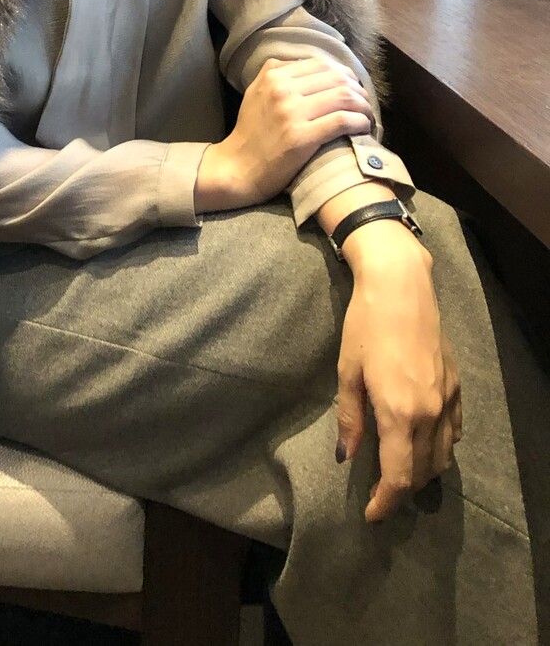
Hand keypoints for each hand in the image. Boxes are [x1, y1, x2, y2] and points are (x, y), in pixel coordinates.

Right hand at [194, 56, 373, 211]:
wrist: (238, 168)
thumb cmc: (250, 133)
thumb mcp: (255, 92)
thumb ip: (275, 73)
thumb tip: (305, 63)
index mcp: (273, 76)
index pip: (322, 64)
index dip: (344, 75)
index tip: (352, 88)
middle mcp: (282, 90)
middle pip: (337, 78)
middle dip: (358, 90)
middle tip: (364, 104)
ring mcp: (291, 113)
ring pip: (344, 97)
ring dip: (364, 106)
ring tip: (367, 117)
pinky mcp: (301, 137)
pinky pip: (343, 121)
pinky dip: (360, 122)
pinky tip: (363, 128)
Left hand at [336, 224, 462, 521]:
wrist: (401, 287)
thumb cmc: (365, 324)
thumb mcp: (348, 371)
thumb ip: (350, 418)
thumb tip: (346, 456)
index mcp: (399, 413)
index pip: (398, 477)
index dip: (386, 502)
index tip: (372, 515)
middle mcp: (430, 413)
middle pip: (423, 472)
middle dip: (402, 491)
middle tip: (381, 496)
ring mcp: (448, 400)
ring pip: (443, 456)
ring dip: (423, 473)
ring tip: (400, 474)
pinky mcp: (456, 386)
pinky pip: (455, 431)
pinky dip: (441, 447)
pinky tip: (424, 443)